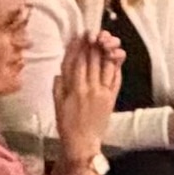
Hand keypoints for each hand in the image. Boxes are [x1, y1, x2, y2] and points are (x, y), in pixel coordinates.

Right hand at [51, 27, 122, 159]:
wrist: (82, 142)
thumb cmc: (67, 124)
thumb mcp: (57, 104)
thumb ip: (58, 86)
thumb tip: (60, 71)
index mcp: (74, 88)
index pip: (77, 61)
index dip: (78, 47)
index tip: (78, 35)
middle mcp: (90, 87)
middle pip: (92, 60)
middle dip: (92, 44)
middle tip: (92, 32)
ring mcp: (103, 92)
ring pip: (105, 66)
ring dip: (105, 51)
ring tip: (104, 39)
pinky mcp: (111, 98)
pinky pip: (115, 78)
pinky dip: (115, 66)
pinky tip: (115, 57)